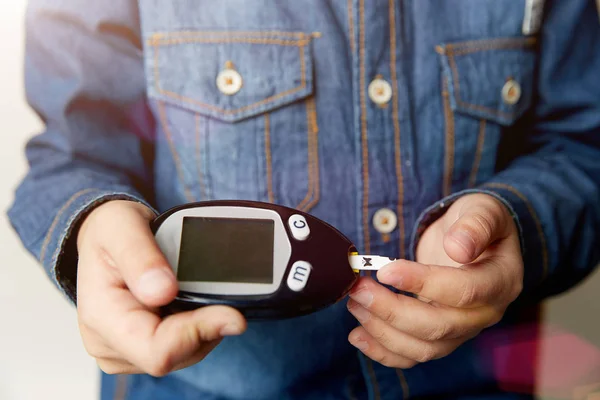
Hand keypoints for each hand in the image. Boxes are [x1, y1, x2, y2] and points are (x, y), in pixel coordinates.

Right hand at [76, 200, 245, 375]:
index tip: (232, 314)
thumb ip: (141, 257)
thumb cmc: (109, 231)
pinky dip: (196, 328)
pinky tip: (194, 303)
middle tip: (222, 294)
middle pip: (177, 356)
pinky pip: (181, 349)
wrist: (104, 237)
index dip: (199, 334)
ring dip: (204, 329)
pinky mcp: (138, 350)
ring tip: (201, 292)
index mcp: (101, 316)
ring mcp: (124, 351)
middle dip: (207, 328)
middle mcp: (108, 343)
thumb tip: (163, 292)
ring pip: (184, 355)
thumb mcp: (121, 226)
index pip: (157, 351)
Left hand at [346, 193, 522, 367]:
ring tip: (354, 304)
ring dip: (382, 330)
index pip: (464, 291)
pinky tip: (357, 336)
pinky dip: (384, 352)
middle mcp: (485, 314)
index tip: (385, 271)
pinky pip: (414, 355)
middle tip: (358, 289)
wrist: (471, 240)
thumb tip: (458, 248)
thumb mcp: (482, 210)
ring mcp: (463, 330)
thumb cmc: (476, 221)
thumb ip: (475, 225)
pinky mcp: (442, 338)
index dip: (423, 284)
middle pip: (438, 326)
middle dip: (391, 310)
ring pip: (424, 347)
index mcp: (500, 280)